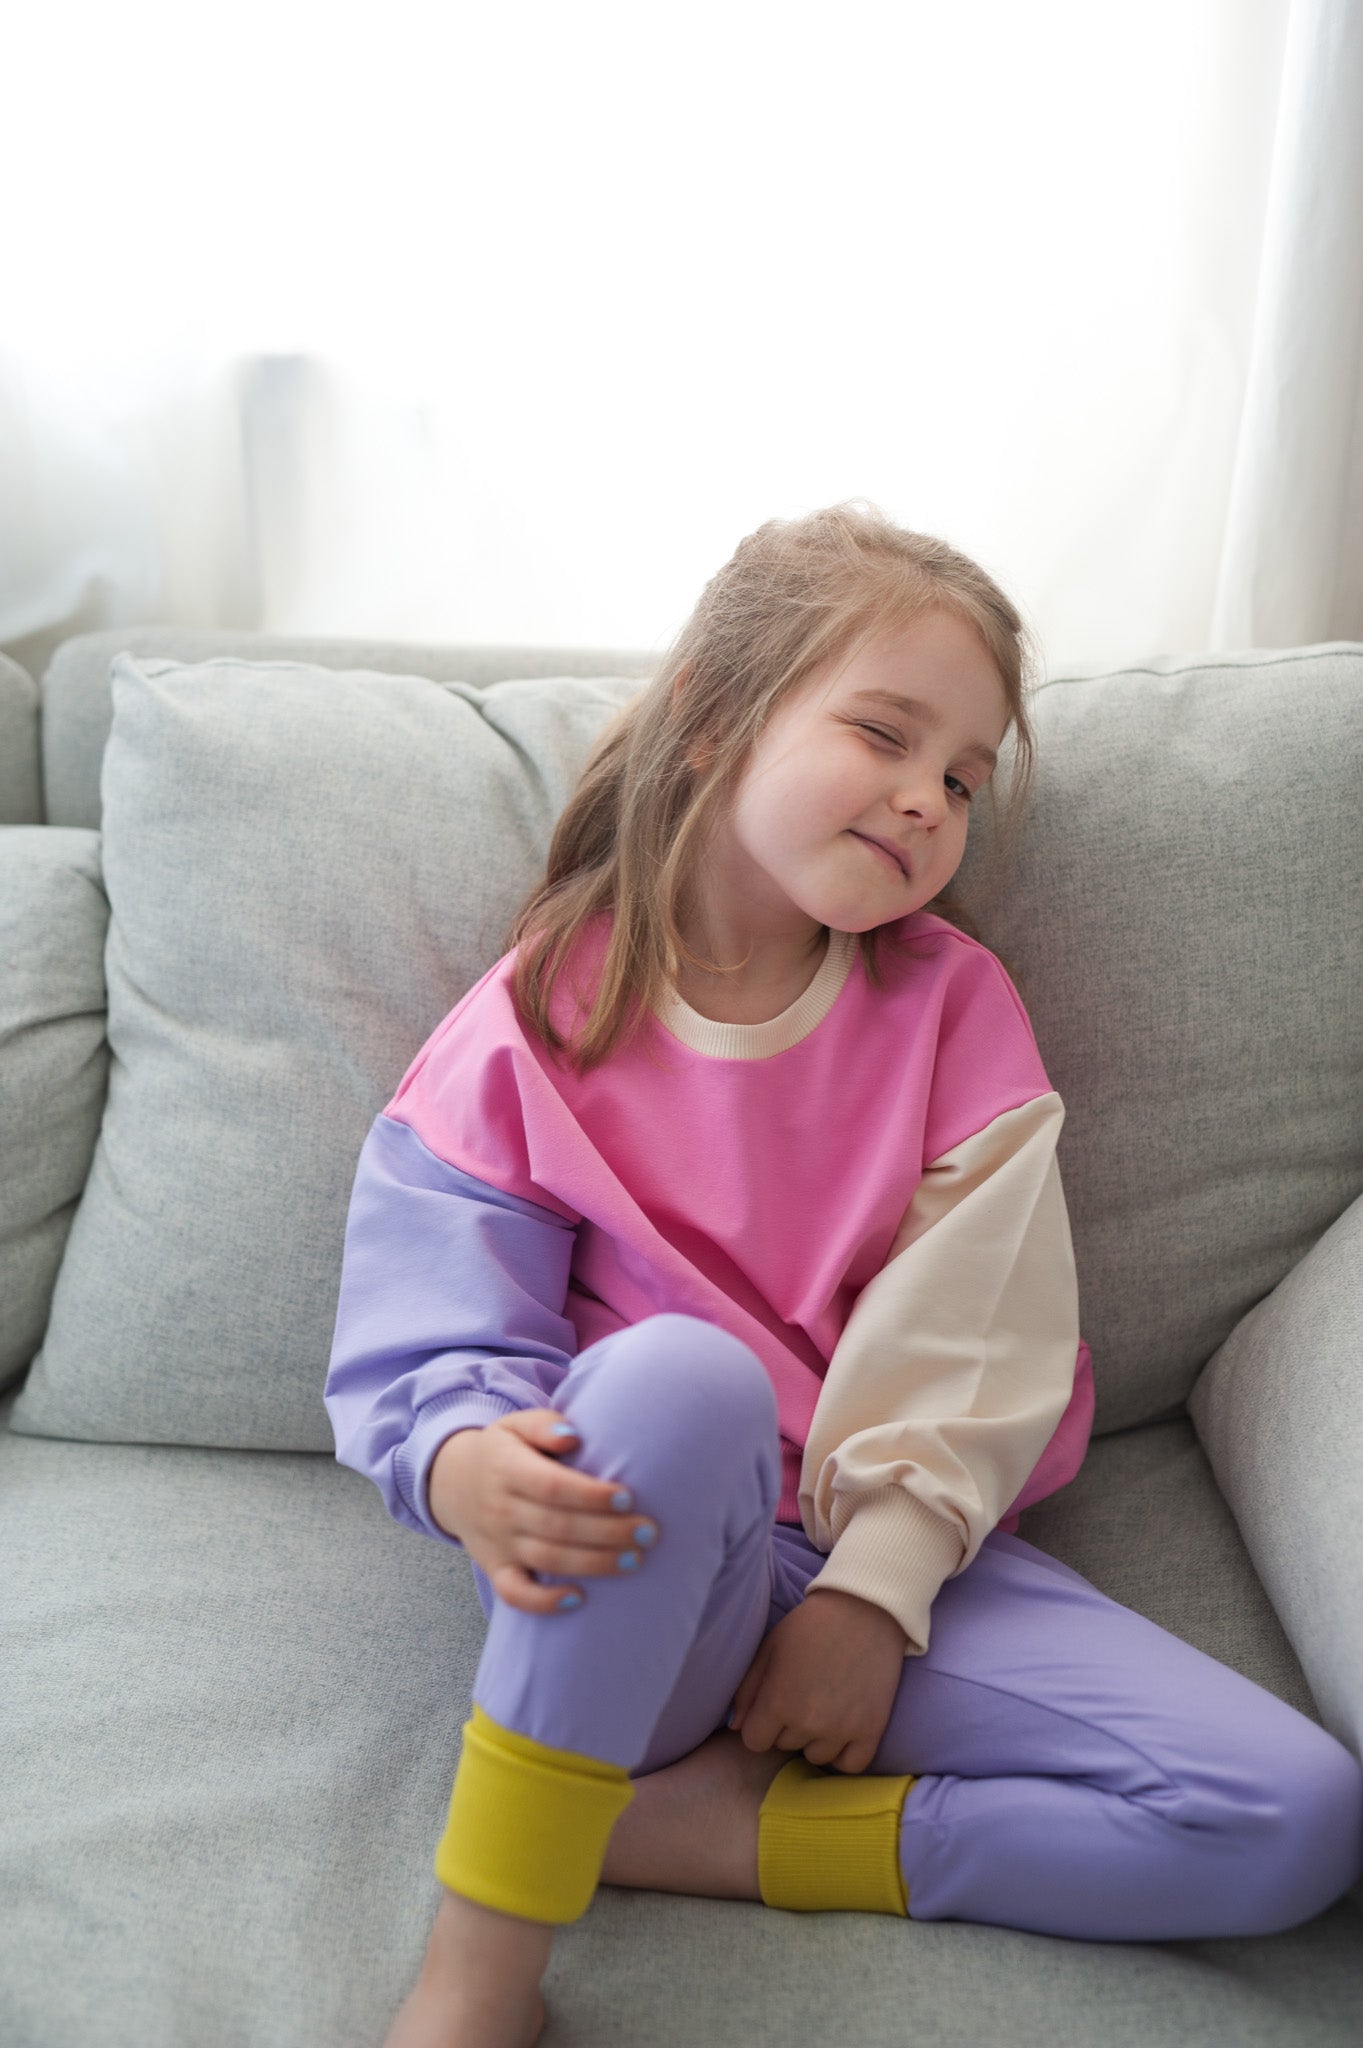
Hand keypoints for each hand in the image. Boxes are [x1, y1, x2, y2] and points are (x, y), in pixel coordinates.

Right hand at [427, 1409, 659, 1614]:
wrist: (450, 1481)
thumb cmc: (501, 1451)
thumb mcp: (515, 1425)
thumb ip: (544, 1424)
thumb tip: (573, 1437)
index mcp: (507, 1469)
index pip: (551, 1487)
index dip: (590, 1495)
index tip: (628, 1498)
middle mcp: (500, 1509)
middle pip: (557, 1526)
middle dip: (608, 1532)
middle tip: (648, 1533)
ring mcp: (497, 1543)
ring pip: (546, 1560)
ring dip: (594, 1564)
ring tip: (635, 1560)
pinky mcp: (495, 1569)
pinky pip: (514, 1594)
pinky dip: (543, 1603)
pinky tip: (579, 1600)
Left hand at [728, 1587, 906, 1773]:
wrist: (864, 1610)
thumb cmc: (810, 1625)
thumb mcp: (769, 1648)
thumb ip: (747, 1689)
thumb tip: (736, 1726)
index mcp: (779, 1701)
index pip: (754, 1741)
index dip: (760, 1723)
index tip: (772, 1705)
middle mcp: (808, 1722)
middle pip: (784, 1746)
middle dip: (787, 1725)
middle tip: (803, 1693)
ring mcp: (842, 1729)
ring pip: (815, 1755)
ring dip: (815, 1737)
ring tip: (824, 1705)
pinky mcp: (871, 1730)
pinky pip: (850, 1765)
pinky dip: (843, 1753)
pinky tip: (841, 1730)